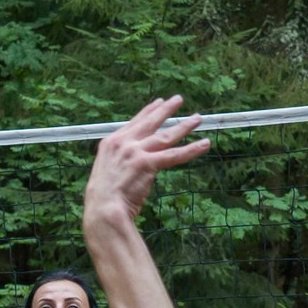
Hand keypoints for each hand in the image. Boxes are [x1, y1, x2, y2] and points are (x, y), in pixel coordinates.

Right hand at [83, 96, 210, 229]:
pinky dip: (191, 149)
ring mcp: (135, 152)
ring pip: (166, 136)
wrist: (103, 208)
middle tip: (178, 99)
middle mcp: (124, 143)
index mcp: (111, 142)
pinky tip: (204, 144)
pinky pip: (174, 155)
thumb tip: (132, 162)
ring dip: (184, 126)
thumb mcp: (106, 171)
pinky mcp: (147, 164)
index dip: (149, 111)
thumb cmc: (104, 197)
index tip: (159, 102)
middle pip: (150, 122)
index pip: (135, 122)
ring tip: (198, 118)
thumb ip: (120, 161)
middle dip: (166, 109)